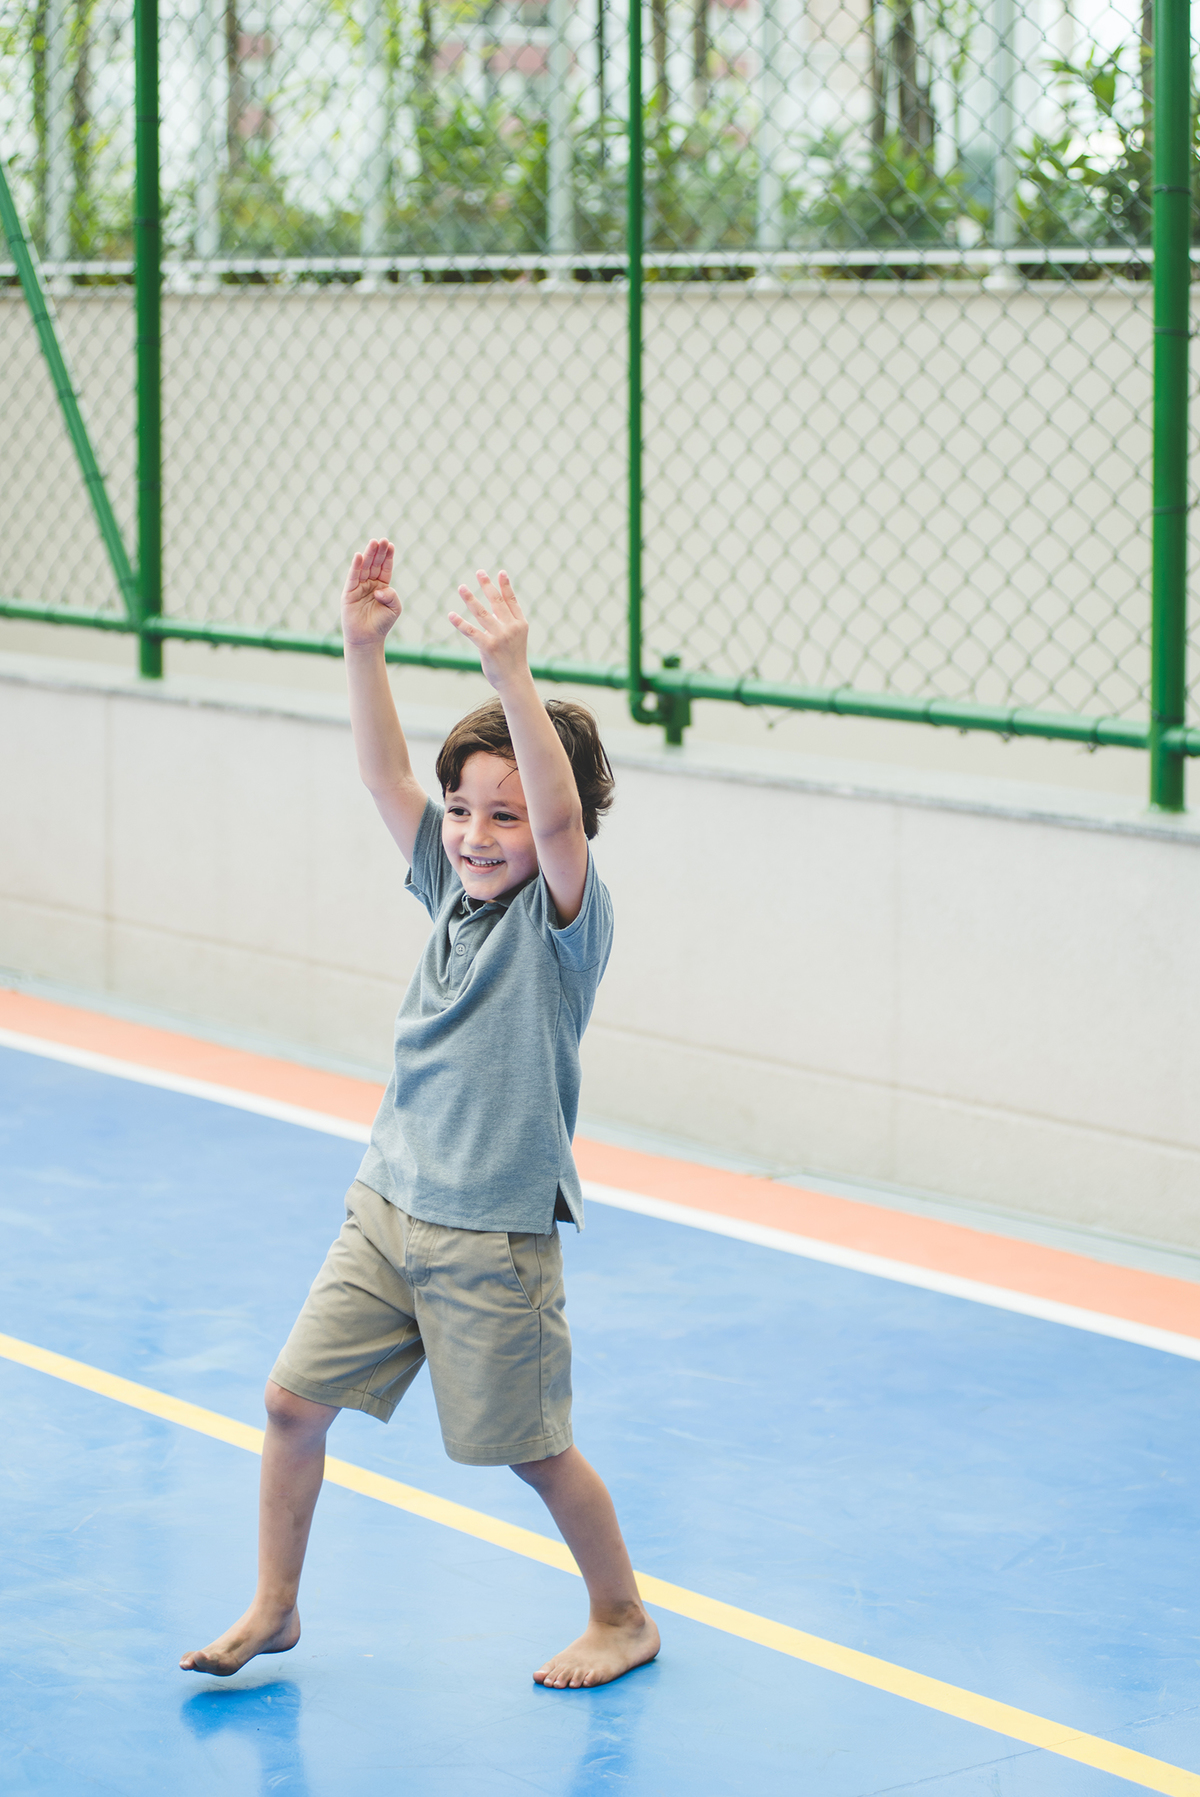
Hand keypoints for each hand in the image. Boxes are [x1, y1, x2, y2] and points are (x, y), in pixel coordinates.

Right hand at [342, 539, 400, 648]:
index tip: (390, 545)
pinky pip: (353, 577)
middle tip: (382, 540)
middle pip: (374, 564)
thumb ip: (392, 595)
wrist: (367, 638)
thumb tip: (379, 589)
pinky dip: (355, 566)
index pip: (385, 567)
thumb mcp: (394, 608)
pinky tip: (359, 556)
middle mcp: (370, 584)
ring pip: (364, 568)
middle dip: (378, 552)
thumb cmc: (382, 623)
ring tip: (373, 543)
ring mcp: (359, 587)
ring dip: (368, 555)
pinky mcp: (349, 592)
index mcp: (382, 586)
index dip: (387, 556)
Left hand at [449, 569, 530, 691]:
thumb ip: (505, 623)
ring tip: (461, 587)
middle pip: (497, 602)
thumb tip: (489, 610)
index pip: (511, 600)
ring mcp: (500, 637)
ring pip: (482, 613)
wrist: (514, 680)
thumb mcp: (515, 638)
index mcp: (520, 624)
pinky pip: (471, 631)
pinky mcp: (488, 647)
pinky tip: (451, 615)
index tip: (500, 572)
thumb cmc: (513, 659)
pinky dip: (460, 623)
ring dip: (470, 598)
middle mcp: (511, 628)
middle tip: (479, 572)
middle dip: (487, 585)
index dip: (505, 586)